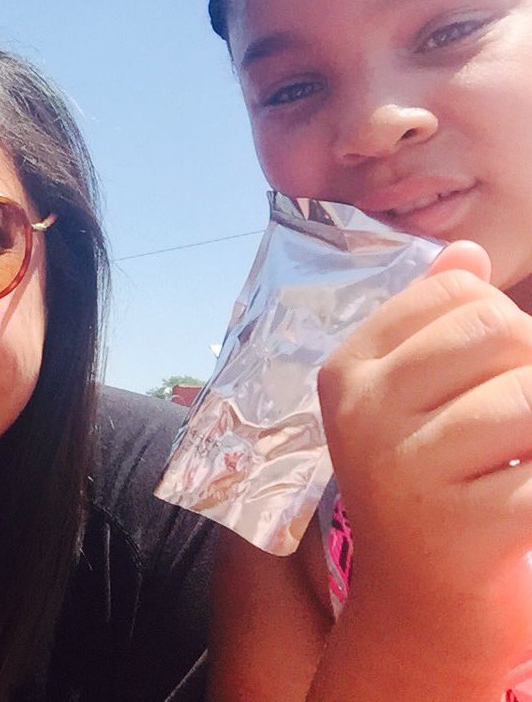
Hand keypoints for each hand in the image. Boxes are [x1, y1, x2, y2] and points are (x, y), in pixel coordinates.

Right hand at [318, 241, 531, 676]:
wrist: (421, 614)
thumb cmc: (428, 493)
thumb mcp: (411, 403)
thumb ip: (434, 324)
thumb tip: (464, 251)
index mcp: (349, 372)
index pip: (457, 293)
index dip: (501, 328)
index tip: (492, 379)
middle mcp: (365, 414)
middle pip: (499, 331)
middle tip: (517, 426)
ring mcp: (409, 468)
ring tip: (519, 460)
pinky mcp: (468, 525)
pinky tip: (524, 502)